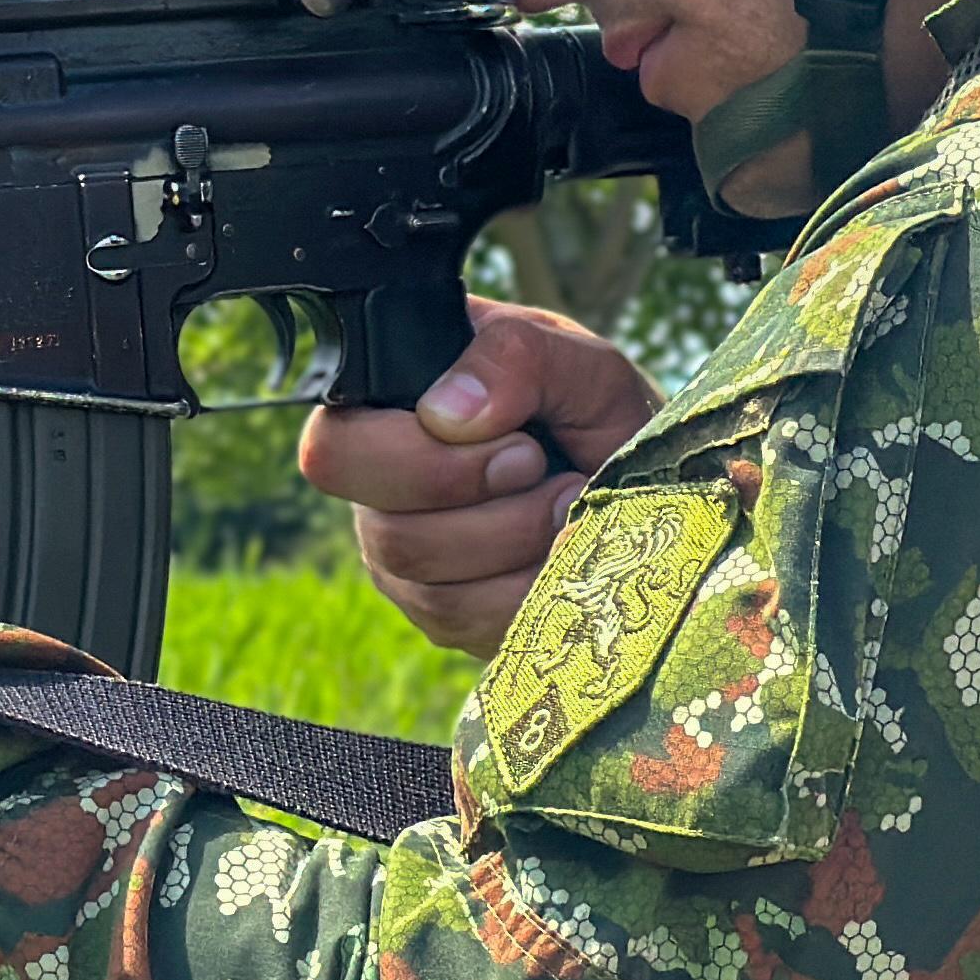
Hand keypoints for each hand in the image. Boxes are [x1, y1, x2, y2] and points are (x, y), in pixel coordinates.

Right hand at [296, 298, 657, 655]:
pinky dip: (534, 586)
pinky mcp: (447, 619)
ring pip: (433, 588)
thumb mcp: (577, 361)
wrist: (647, 484)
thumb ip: (514, 355)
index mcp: (385, 417)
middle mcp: (379, 496)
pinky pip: (472, 624)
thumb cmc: (598, 412)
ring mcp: (407, 565)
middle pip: (386, 533)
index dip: (415, 457)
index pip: (331, 452)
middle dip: (485, 506)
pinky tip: (565, 549)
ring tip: (568, 502)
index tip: (514, 440)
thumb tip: (446, 413)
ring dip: (520, 542)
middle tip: (541, 468)